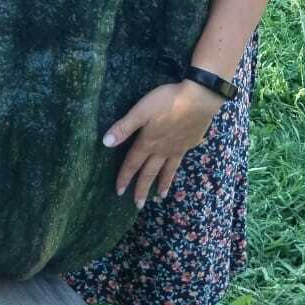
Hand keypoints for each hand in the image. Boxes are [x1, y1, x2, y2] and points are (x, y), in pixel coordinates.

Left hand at [102, 79, 225, 207]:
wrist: (199, 99)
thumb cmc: (167, 102)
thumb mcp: (141, 111)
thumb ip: (124, 127)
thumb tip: (105, 143)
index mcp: (148, 143)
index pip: (133, 164)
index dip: (125, 177)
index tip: (119, 192)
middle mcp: (162, 150)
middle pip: (149, 172)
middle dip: (143, 189)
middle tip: (138, 205)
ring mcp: (177, 148)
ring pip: (167, 170)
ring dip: (162, 184)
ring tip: (160, 197)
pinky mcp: (190, 142)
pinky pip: (180, 161)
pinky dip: (176, 169)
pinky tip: (176, 170)